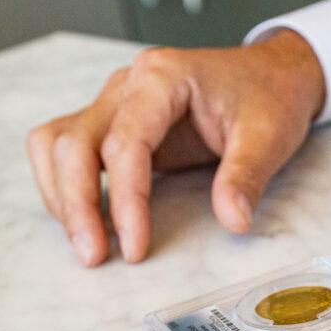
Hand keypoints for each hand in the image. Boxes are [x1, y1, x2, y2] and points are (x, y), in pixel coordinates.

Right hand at [26, 30, 325, 266]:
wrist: (272, 75)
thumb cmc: (269, 97)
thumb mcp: (269, 136)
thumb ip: (246, 177)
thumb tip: (232, 221)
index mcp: (162, 78)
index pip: (125, 143)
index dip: (126, 200)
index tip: (134, 246)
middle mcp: (128, 85)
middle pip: (74, 142)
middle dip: (77, 203)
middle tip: (94, 255)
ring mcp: (116, 102)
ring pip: (58, 144)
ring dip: (62, 195)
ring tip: (88, 244)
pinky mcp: (115, 122)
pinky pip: (69, 149)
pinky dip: (65, 185)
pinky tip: (87, 220)